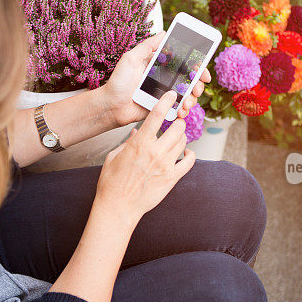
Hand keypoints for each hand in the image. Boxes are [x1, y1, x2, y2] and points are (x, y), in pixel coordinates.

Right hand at [94, 91, 195, 225]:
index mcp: (139, 143)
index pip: (157, 115)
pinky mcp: (172, 178)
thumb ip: (128, 142)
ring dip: (181, 137)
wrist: (118, 207)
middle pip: (177, 128)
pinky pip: (189, 162)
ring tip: (176, 138)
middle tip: (175, 123)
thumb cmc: (111, 182)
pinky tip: (186, 153)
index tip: (171, 95)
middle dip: (177, 123)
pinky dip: (190, 154)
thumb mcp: (114, 156)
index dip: (166, 101)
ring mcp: (166, 165)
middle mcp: (155, 152)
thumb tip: (136, 133)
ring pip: (183, 142)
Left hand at [98, 33, 211, 126]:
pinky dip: (184, 110)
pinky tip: (181, 111)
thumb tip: (164, 33)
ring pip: (187, 95)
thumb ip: (147, 46)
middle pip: (190, 80)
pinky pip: (178, 108)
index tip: (202, 70)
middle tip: (196, 89)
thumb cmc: (118, 82)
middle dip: (198, 85)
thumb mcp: (131, 58)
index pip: (183, 63)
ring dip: (192, 99)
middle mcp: (164, 78)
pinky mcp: (162, 107)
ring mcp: (164, 93)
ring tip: (186, 103)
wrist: (111, 106)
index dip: (197, 66)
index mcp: (159, 65)